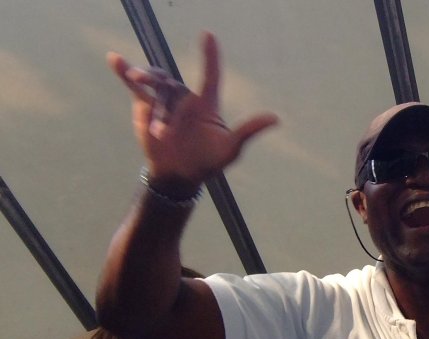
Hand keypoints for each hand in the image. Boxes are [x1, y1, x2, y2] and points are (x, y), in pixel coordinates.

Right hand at [107, 32, 277, 187]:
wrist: (180, 174)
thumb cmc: (208, 162)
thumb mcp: (230, 150)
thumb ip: (248, 132)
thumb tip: (276, 118)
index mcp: (206, 104)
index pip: (210, 75)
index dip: (210, 56)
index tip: (208, 35)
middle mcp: (185, 98)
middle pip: (171, 82)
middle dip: (158, 83)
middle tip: (148, 93)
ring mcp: (165, 101)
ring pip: (154, 86)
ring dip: (144, 82)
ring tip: (134, 79)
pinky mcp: (147, 107)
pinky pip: (135, 88)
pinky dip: (124, 72)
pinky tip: (114, 58)